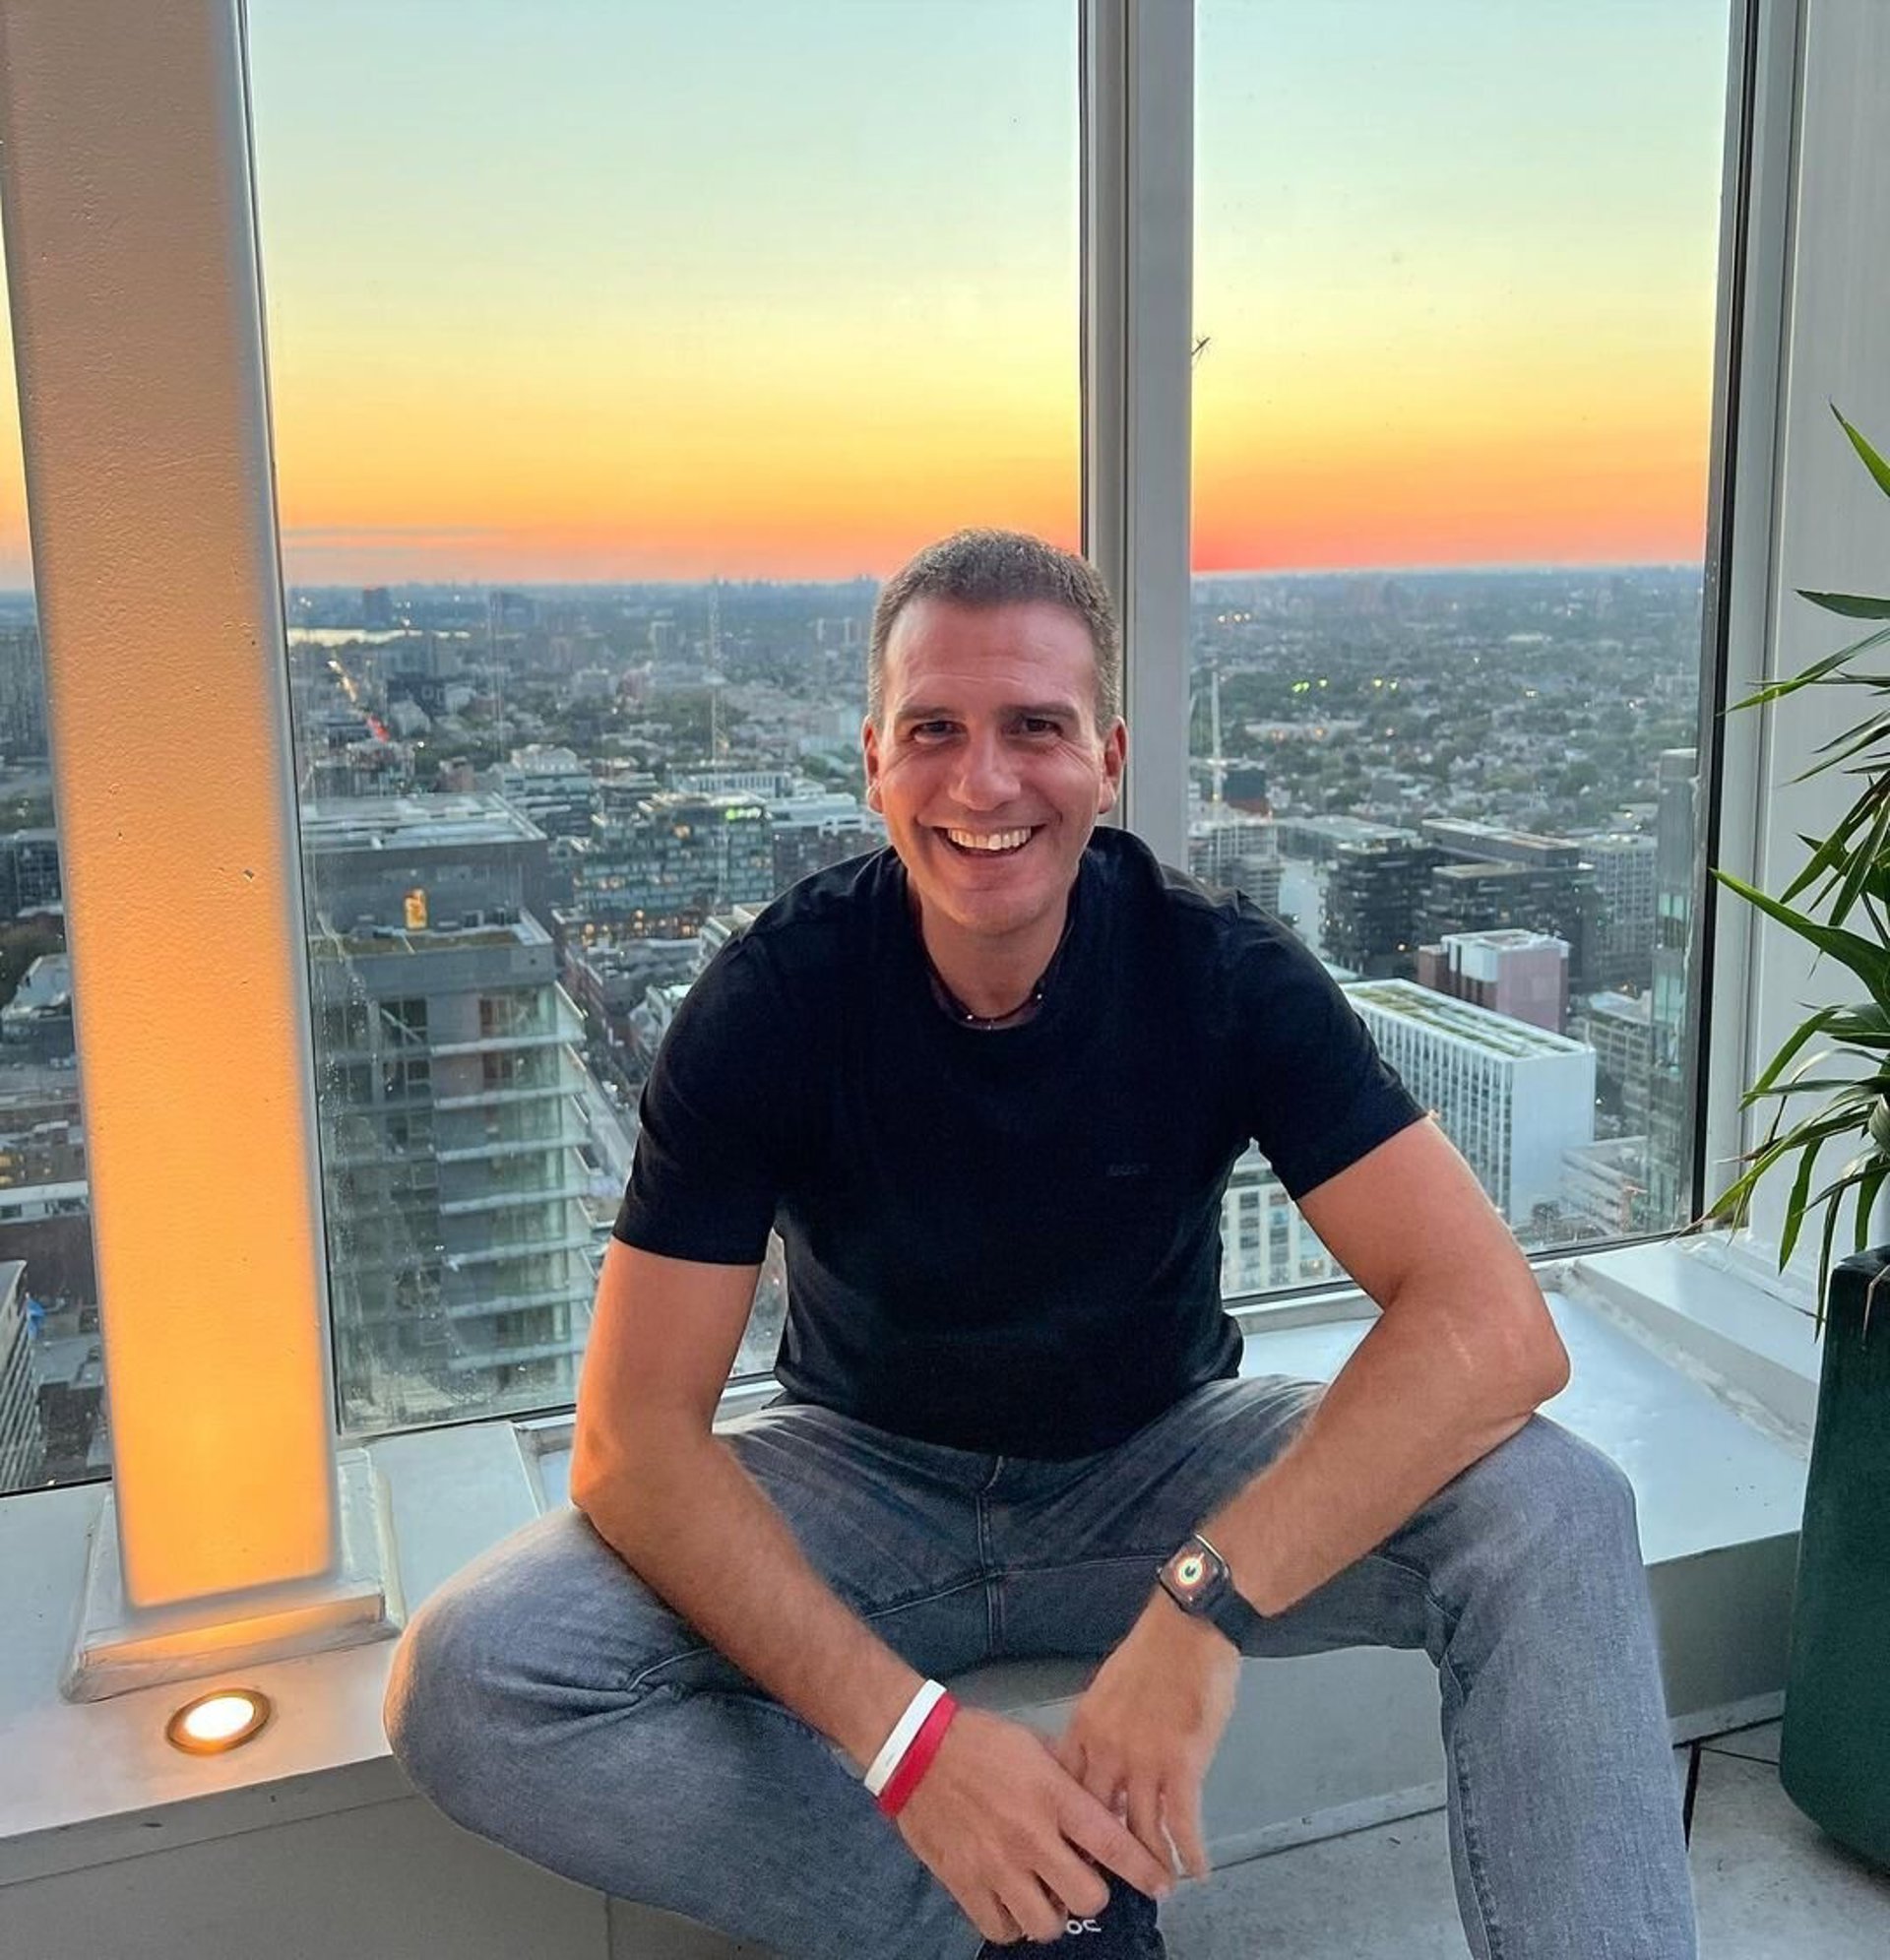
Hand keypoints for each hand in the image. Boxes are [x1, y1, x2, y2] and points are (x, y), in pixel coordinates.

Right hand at [893, 1705, 1174, 1945]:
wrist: (917, 1748)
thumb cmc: (980, 1740)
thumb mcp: (1035, 1746)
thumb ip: (1068, 1778)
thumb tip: (1099, 1803)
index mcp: (1053, 1797)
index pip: (1112, 1845)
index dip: (1145, 1871)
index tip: (1160, 1884)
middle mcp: (1030, 1837)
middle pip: (1087, 1899)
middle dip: (1093, 1894)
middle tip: (1082, 1880)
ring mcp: (996, 1866)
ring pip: (1045, 1925)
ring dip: (1051, 1914)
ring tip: (1044, 1895)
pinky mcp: (964, 1884)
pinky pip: (1001, 1930)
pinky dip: (1011, 1924)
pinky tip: (1012, 1903)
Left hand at [1052, 1596, 1240, 1880]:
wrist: (1188, 1629)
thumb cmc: (1152, 1653)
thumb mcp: (1108, 1689)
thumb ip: (1099, 1728)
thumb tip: (1099, 1761)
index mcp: (1085, 1728)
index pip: (1066, 1789)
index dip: (1068, 1824)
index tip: (1073, 1848)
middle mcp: (1107, 1750)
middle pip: (1097, 1819)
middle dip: (1103, 1856)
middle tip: (1110, 1883)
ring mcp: (1144, 1761)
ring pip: (1140, 1830)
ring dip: (1150, 1863)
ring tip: (1158, 1887)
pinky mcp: (1183, 1765)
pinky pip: (1182, 1823)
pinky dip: (1189, 1852)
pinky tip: (1196, 1871)